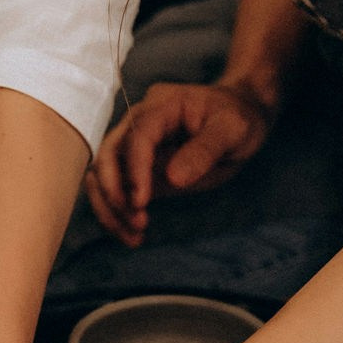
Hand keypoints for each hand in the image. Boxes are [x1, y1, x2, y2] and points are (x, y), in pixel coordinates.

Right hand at [85, 80, 275, 246]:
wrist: (240, 116)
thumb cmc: (238, 118)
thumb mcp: (232, 130)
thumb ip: (204, 150)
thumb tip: (174, 178)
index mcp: (161, 106)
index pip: (137, 136)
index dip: (135, 170)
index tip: (141, 203)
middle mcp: (139, 122)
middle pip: (107, 155)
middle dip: (114, 192)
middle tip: (137, 223)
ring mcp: (135, 145)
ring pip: (102, 175)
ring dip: (109, 208)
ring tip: (133, 236)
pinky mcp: (137, 168)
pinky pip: (115, 189)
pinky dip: (117, 213)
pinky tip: (133, 234)